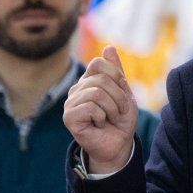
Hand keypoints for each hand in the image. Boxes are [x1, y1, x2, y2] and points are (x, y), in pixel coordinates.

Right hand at [63, 45, 138, 172]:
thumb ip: (116, 71)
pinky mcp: (69, 117)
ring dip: (112, 108)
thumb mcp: (124, 92)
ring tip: (111, 118)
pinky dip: (103, 117)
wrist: (118, 145)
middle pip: (101, 79)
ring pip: (97, 93)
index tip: (122, 91)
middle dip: (118, 96)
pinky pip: (90, 107)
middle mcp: (77, 89)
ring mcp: (70, 103)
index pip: (98, 63)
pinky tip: (100, 124)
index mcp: (88, 81)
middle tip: (119, 111)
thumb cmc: (121, 120)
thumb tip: (109, 47)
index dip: (116, 76)